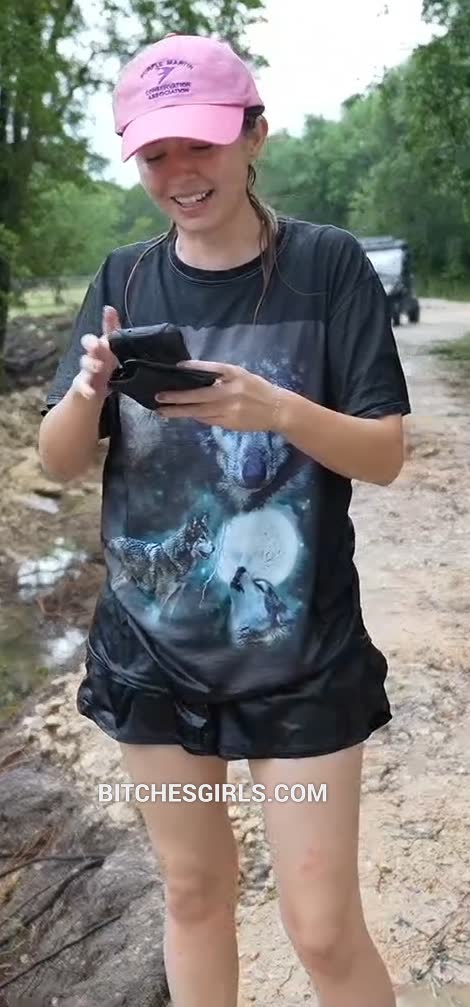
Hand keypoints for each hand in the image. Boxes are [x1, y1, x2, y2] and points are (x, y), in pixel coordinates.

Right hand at [72, 305, 119, 401]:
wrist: (92, 391)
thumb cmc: (105, 366)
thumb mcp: (113, 351)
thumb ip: (114, 332)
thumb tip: (110, 308)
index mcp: (103, 346)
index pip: (106, 328)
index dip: (107, 321)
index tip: (109, 311)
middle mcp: (93, 354)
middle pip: (89, 344)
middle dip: (92, 342)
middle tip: (97, 344)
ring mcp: (87, 370)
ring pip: (86, 363)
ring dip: (91, 364)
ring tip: (97, 367)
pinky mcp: (84, 385)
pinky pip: (82, 386)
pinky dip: (85, 389)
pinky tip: (90, 393)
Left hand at [155, 360, 287, 432]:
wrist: (277, 410)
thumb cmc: (257, 389)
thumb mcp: (241, 375)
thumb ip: (220, 375)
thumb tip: (193, 377)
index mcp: (234, 375)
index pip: (211, 369)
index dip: (193, 367)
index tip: (177, 367)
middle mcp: (230, 392)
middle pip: (198, 396)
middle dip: (177, 398)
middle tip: (158, 399)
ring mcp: (229, 410)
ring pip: (199, 412)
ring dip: (180, 412)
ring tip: (163, 411)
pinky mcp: (229, 423)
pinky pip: (207, 420)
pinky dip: (196, 417)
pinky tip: (184, 415)